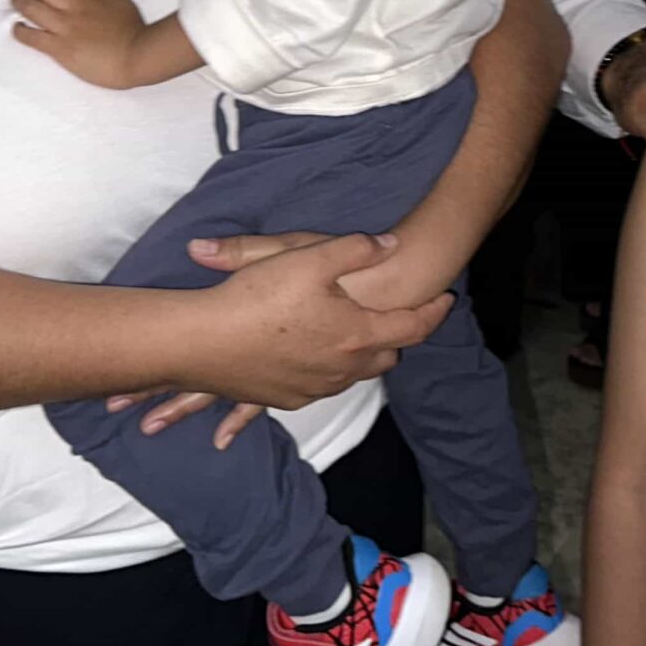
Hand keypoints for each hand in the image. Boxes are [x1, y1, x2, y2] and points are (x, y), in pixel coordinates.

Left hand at [10, 0, 147, 86]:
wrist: (136, 57)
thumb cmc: (134, 32)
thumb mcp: (125, 3)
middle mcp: (73, 7)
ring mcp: (64, 28)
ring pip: (31, 8)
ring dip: (19, 2)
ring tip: (16, 2)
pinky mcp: (59, 48)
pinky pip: (31, 36)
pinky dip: (20, 31)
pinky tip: (18, 28)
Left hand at [103, 232, 343, 440]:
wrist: (400, 300)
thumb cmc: (347, 279)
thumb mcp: (300, 253)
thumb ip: (244, 250)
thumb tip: (196, 250)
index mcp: (249, 335)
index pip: (188, 355)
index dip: (147, 372)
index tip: (111, 391)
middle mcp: (257, 367)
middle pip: (195, 387)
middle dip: (154, 398)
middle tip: (112, 411)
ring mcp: (276, 381)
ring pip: (219, 402)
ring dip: (181, 409)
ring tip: (144, 426)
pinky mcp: (296, 383)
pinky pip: (254, 408)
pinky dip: (234, 421)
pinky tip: (219, 442)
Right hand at [181, 232, 449, 410]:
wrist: (200, 344)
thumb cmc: (257, 298)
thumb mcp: (308, 257)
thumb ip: (356, 248)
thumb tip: (391, 245)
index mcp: (357, 336)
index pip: (414, 327)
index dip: (434, 312)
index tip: (445, 299)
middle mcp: (342, 370)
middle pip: (387, 356)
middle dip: (396, 336)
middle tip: (397, 314)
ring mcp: (314, 390)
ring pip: (354, 375)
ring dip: (361, 355)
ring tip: (355, 333)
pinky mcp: (285, 400)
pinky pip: (321, 387)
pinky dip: (328, 369)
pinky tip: (312, 353)